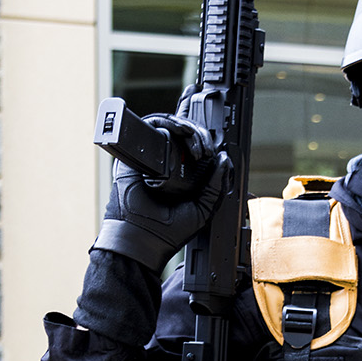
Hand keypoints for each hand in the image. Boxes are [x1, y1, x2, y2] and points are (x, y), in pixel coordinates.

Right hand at [92, 112, 229, 274]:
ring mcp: (150, 157)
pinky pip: (151, 125)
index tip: (217, 150)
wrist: (142, 238)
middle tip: (209, 148)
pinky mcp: (136, 151)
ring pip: (171, 126)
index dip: (207, 144)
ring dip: (190, 129)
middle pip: (185, 135)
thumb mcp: (203, 209)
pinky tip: (184, 132)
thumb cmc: (167, 232)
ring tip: (200, 146)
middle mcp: (166, 164)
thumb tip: (225, 160)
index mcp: (181, 177)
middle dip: (202, 135)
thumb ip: (216, 186)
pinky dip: (169, 122)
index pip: (195, 150)